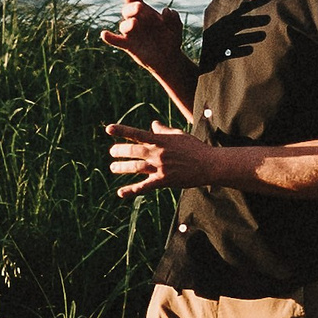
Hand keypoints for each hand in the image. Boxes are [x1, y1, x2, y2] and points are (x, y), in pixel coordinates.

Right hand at [100, 0, 184, 73]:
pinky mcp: (129, 45)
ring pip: (124, 25)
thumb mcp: (176, 27)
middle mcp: (136, 20)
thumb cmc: (170, 39)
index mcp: (145, 13)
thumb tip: (165, 10)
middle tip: (140, 7)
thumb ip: (173, 18)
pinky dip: (110, 38)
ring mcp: (131, 33)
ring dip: (129, 24)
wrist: (169, 58)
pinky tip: (104, 34)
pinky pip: (117, 41)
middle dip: (132, 8)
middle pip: (128, 10)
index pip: (134, 0)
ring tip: (135, 24)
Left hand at [107, 123, 223, 198]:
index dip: (122, 131)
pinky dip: (132, 190)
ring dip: (122, 167)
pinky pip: (144, 186)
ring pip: (135, 167)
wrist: (208, 164)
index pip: (137, 134)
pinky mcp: (163, 181)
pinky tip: (121, 192)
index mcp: (160, 140)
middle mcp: (158, 153)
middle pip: (133, 151)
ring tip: (113, 167)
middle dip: (119, 151)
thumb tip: (153, 124)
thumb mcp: (179, 135)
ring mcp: (160, 168)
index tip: (108, 129)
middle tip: (112, 152)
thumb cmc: (195, 148)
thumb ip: (163, 130)